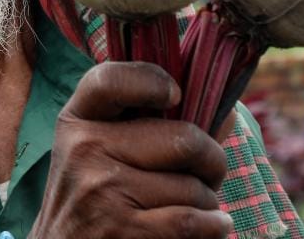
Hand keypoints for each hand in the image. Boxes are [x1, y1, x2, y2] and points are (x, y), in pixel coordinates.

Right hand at [31, 62, 232, 237]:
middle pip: (184, 139)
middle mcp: (85, 150)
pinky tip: (212, 227)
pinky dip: (214, 227)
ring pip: (194, 187)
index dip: (151, 80)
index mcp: (78, 120)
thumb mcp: (101, 149)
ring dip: (207, 202)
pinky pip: (193, 221)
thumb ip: (153, 124)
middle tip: (206, 174)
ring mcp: (102, 191)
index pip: (110, 80)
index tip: (176, 95)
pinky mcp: (122, 231)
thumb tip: (226, 110)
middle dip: (211, 161)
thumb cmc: (94, 194)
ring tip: (191, 206)